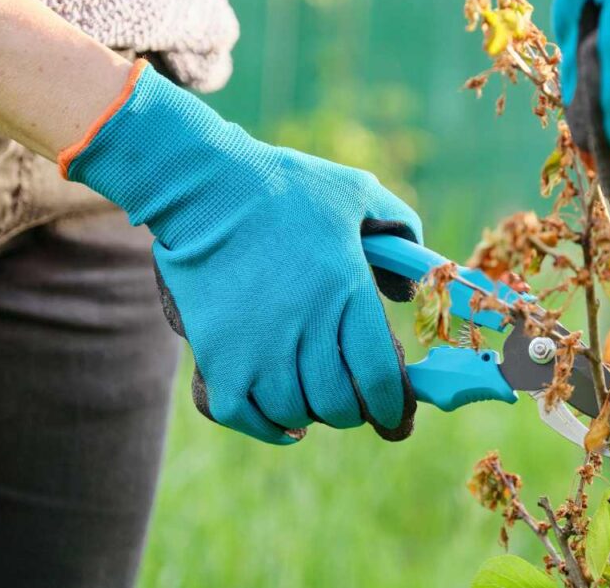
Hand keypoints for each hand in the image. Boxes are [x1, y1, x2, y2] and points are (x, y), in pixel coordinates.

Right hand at [62, 61, 422, 443]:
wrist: (203, 185)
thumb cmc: (286, 186)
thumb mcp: (358, 193)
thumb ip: (400, 234)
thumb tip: (406, 291)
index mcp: (347, 292)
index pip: (380, 380)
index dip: (394, 406)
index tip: (396, 411)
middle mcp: (305, 329)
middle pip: (339, 406)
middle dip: (353, 408)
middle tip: (351, 395)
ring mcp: (257, 348)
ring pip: (295, 413)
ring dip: (310, 410)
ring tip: (313, 394)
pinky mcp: (217, 356)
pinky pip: (244, 415)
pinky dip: (266, 424)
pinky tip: (281, 416)